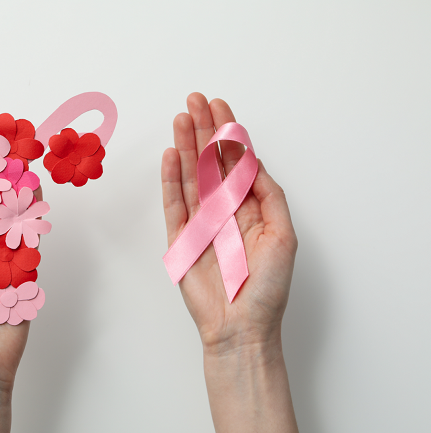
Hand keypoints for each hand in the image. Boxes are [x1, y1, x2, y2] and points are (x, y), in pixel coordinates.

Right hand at [162, 93, 297, 352]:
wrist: (242, 327)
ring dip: (186, 146)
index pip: (237, 162)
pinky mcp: (181, 239)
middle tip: (195, 100)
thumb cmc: (267, 288)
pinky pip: (174, 203)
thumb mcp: (284, 235)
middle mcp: (224, 211)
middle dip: (203, 130)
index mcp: (250, 208)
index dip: (229, 134)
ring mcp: (201, 223)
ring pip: (191, 176)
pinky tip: (172, 155)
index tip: (221, 107)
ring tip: (181, 118)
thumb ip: (269, 195)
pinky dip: (171, 179)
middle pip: (211, 162)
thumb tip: (253, 162)